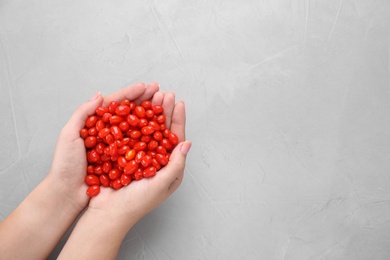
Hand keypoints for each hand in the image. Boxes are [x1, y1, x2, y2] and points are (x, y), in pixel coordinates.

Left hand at [49, 82, 158, 210]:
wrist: (68, 193)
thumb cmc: (66, 165)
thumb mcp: (69, 135)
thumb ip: (83, 113)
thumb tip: (99, 95)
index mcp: (95, 122)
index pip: (116, 103)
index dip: (130, 93)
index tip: (145, 86)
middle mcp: (109, 132)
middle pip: (129, 112)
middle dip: (145, 100)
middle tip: (159, 91)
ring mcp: (117, 145)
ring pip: (136, 127)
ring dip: (150, 116)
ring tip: (162, 107)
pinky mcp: (123, 159)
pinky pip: (138, 146)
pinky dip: (148, 138)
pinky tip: (159, 131)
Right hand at [87, 90, 190, 226]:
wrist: (108, 213)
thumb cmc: (136, 203)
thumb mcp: (161, 184)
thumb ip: (176, 164)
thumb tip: (188, 143)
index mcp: (167, 166)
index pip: (176, 138)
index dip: (178, 120)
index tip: (179, 102)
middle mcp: (154, 159)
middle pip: (161, 129)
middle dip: (164, 111)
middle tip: (165, 93)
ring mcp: (138, 155)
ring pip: (146, 128)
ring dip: (149, 112)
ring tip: (152, 96)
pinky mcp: (123, 154)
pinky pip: (129, 134)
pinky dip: (131, 120)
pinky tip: (132, 109)